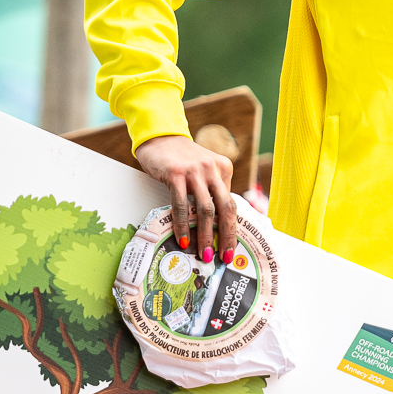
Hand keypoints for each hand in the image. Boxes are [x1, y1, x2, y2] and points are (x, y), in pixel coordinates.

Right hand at [134, 135, 236, 264]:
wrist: (159, 137)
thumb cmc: (181, 159)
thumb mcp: (204, 170)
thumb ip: (212, 190)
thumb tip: (216, 224)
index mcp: (224, 169)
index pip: (232, 204)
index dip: (232, 228)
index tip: (231, 247)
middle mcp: (213, 169)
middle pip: (226, 208)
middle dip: (226, 235)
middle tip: (224, 256)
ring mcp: (195, 172)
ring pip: (206, 210)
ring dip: (205, 235)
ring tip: (204, 254)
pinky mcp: (176, 174)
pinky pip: (181, 205)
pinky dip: (183, 225)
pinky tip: (183, 240)